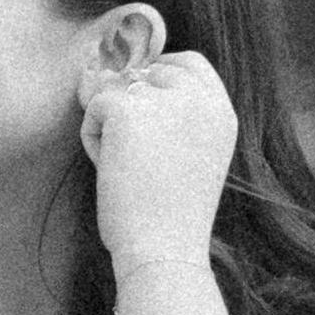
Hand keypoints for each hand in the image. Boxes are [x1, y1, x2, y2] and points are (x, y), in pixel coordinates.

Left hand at [80, 44, 239, 279]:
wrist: (162, 251)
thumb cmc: (168, 220)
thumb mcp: (190, 158)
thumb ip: (174, 119)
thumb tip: (122, 80)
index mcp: (222, 112)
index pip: (190, 64)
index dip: (158, 75)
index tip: (142, 106)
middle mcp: (200, 98)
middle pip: (148, 70)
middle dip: (129, 102)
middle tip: (130, 153)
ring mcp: (166, 100)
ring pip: (118, 91)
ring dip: (111, 127)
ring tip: (128, 170)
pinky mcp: (129, 108)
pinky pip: (94, 106)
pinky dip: (92, 138)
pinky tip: (111, 170)